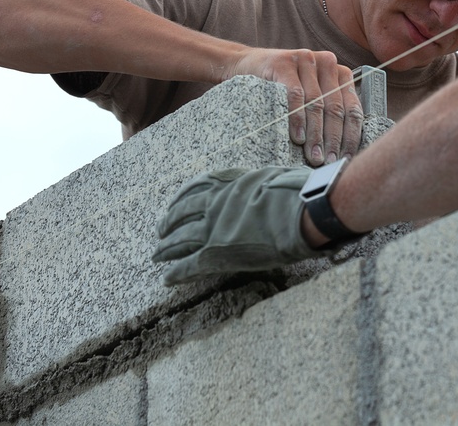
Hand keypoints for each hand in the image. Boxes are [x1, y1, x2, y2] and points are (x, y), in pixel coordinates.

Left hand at [152, 166, 323, 284]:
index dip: (182, 197)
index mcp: (229, 184)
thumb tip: (271, 185)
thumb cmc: (297, 193)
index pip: (197, 187)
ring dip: (166, 248)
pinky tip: (167, 279)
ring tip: (157, 255)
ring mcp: (213, 230)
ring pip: (180, 240)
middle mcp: (215, 204)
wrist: (300, 211)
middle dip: (169, 222)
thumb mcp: (274, 178)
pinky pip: (190, 266)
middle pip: (183, 214)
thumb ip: (262, 184)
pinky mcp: (216, 255)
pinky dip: (176, 273)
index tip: (174, 203)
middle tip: (161, 230)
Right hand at [229, 48, 364, 166]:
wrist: (248, 65)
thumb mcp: (312, 95)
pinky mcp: (284, 63)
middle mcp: (328, 63)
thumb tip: (341, 151)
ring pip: (316, 103)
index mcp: (341, 74)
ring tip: (314, 156)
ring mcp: (306, 60)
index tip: (346, 158)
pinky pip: (295, 95)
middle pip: (335, 108)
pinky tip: (297, 138)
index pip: (352, 109)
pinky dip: (297, 119)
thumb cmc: (286, 86)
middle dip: (333, 139)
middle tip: (329, 162)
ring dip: (315, 134)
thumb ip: (329, 112)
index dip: (351, 136)